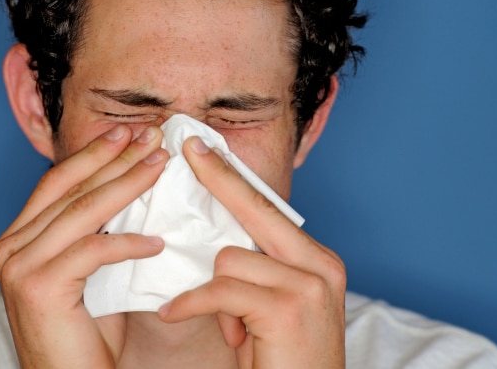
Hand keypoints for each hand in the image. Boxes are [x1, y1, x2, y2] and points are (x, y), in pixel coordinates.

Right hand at [0, 125, 168, 368]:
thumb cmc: (83, 337)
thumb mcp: (88, 276)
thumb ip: (96, 237)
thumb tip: (133, 198)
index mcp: (18, 238)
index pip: (58, 183)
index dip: (94, 154)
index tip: (129, 133)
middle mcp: (11, 246)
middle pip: (71, 188)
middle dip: (115, 158)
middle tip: (152, 135)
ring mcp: (20, 266)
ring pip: (83, 211)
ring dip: (127, 184)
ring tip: (161, 166)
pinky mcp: (39, 287)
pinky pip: (93, 252)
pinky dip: (128, 244)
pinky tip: (157, 242)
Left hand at [158, 136, 346, 368]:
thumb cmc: (284, 362)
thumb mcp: (272, 310)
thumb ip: (256, 273)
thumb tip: (218, 247)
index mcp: (319, 261)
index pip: (269, 209)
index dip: (234, 178)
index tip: (206, 150)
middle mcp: (321, 265)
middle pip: (256, 209)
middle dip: (219, 178)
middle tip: (187, 149)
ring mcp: (308, 285)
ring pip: (229, 258)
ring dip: (213, 294)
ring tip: (233, 329)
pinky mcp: (286, 308)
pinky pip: (219, 289)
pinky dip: (193, 304)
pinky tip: (175, 315)